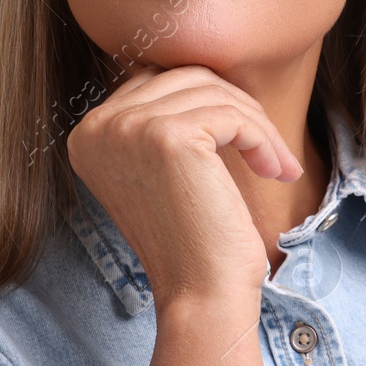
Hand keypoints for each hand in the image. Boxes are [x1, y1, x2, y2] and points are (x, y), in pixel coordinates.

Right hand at [66, 63, 304, 310]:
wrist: (202, 294)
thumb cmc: (193, 238)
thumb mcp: (163, 170)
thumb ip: (163, 119)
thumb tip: (201, 71)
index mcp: (89, 134)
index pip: (159, 81)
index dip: (211, 104)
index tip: (243, 140)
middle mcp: (98, 127)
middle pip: (187, 78)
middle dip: (238, 109)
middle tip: (269, 151)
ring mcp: (128, 128)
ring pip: (214, 92)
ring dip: (257, 125)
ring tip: (276, 164)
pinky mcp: (167, 137)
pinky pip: (232, 114)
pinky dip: (263, 138)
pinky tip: (276, 170)